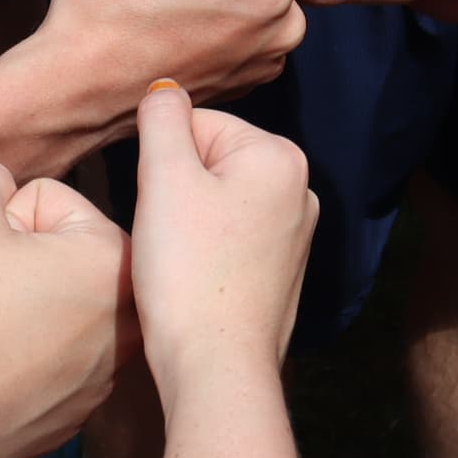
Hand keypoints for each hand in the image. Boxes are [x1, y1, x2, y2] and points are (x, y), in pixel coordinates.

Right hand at [0, 160, 135, 457]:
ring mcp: (105, 377)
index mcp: (114, 261)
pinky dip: (23, 358)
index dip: (4, 218)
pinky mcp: (76, 417)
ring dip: (25, 307)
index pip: (53, 203)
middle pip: (63, 257)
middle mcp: (129, 323)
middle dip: (22, 260)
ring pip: (58, 310)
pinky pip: (51, 362)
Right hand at [131, 83, 315, 387]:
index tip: (156, 208)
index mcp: (280, 156)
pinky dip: (205, 254)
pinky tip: (194, 282)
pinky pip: (230, 241)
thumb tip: (165, 89)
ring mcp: (296, 235)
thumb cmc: (188, 272)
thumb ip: (162, 120)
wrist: (217, 368)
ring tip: (179, 263)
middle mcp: (300, 190)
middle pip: (208, 163)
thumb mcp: (164, 179)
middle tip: (166, 239)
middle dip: (175, 193)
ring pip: (216, 204)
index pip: (196, 125)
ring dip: (186, 225)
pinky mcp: (282, 273)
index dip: (160, 163)